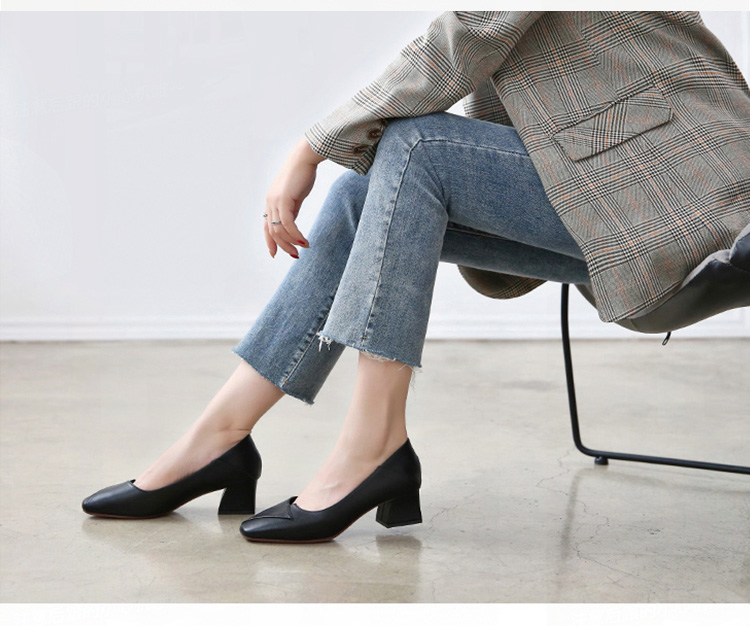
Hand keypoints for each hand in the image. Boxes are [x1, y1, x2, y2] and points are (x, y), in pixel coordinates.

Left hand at [264, 138, 325, 258]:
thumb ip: (292, 209)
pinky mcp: (284, 199)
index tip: (275, 254)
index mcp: (271, 201)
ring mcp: (275, 201)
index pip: (266, 226)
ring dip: (291, 242)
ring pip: (279, 230)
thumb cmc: (302, 174)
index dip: (270, 242)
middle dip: (284, 246)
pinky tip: (304, 241)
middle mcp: (270, 202)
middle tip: (296, 255)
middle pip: (272, 232)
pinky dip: (295, 235)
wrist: (305, 157)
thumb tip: (292, 225)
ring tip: (304, 248)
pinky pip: (288, 223)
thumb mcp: (295, 196)